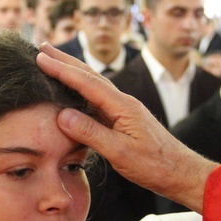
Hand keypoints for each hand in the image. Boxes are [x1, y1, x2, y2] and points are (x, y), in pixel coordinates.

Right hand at [36, 43, 216, 212]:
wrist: (179, 172)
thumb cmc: (154, 165)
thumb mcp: (120, 152)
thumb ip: (91, 133)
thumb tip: (62, 115)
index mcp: (122, 106)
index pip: (86, 82)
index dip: (62, 69)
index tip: (41, 58)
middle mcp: (122, 103)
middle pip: (89, 76)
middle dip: (65, 61)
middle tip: (42, 48)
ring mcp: (123, 110)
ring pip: (92, 86)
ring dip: (71, 73)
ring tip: (53, 63)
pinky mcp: (123, 120)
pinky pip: (96, 101)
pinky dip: (80, 91)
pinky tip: (72, 92)